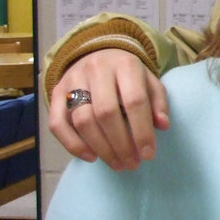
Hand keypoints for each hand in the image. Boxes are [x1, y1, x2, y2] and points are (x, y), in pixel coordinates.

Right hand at [47, 50, 168, 169]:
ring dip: (101, 148)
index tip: (148, 154)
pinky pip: (58, 124)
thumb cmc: (129, 76)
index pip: (134, 101)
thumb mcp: (150, 82)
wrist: (98, 55)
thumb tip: (163, 125)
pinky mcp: (56, 93)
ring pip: (82, 120)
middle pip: (106, 113)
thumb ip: (158, 102)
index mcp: (125, 64)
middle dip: (121, 145)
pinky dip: (73, 145)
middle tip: (132, 164)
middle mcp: (96, 69)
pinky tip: (92, 157)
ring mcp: (72, 80)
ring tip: (117, 164)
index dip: (142, 131)